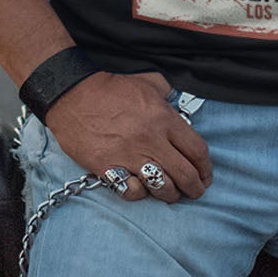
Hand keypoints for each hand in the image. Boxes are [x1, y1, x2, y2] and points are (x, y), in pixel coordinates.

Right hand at [44, 71, 211, 201]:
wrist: (71, 94)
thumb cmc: (109, 88)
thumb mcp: (146, 82)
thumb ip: (167, 92)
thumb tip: (177, 100)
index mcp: (164, 118)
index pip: (197, 151)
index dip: (206, 168)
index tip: (205, 175)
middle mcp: (151, 139)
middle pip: (186, 174)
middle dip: (195, 188)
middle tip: (194, 191)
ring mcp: (129, 155)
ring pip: (163, 187)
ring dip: (170, 194)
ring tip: (170, 194)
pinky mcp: (107, 167)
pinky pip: (132, 191)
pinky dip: (138, 193)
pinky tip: (139, 188)